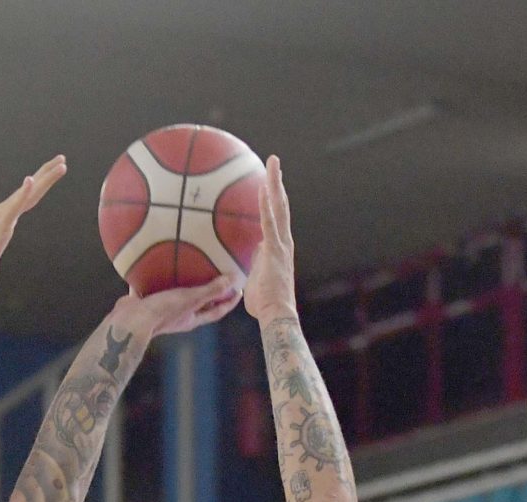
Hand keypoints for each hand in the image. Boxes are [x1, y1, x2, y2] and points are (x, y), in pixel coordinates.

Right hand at [0, 156, 66, 298]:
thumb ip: (0, 237)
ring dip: (43, 178)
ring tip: (59, 165)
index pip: (27, 196)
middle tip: (62, 159)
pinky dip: (23, 193)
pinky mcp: (0, 228)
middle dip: (46, 173)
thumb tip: (1, 237)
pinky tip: (30, 181)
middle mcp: (2, 212)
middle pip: (30, 190)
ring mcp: (1, 218)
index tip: (54, 169)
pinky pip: (14, 208)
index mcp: (3, 216)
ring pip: (27, 194)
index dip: (41, 182)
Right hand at [111, 277, 241, 338]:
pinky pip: (153, 288)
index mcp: (191, 318)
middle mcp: (178, 316)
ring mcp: (161, 310)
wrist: (129, 322)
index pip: (216, 311)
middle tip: (218, 276)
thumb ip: (210, 290)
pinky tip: (154, 262)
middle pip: (198, 304)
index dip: (229, 303)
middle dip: (209, 293)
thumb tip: (233, 279)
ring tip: (188, 267)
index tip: (239, 291)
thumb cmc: (162, 311)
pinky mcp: (145, 302)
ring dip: (182, 285)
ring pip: (176, 296)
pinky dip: (155, 277)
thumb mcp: (189, 298)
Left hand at [244, 154, 297, 321]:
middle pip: (281, 205)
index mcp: (278, 247)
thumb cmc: (263, 303)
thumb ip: (251, 265)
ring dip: (276, 184)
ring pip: (279, 207)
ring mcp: (281, 243)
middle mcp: (283, 241)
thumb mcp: (253, 279)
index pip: (276, 217)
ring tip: (273, 163)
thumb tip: (243, 258)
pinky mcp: (275, 249)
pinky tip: (264, 188)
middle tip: (274, 163)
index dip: (273, 199)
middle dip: (277, 183)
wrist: (275, 313)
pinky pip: (269, 222)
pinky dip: (267, 205)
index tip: (268, 183)